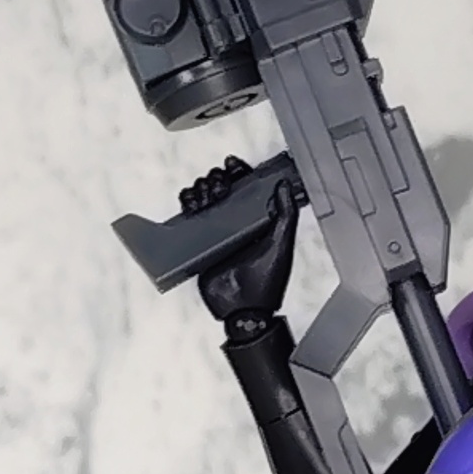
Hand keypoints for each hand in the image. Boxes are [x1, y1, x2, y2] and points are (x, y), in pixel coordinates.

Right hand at [182, 157, 302, 336]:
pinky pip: (187, 215)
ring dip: (200, 188)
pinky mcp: (198, 241)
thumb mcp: (281, 244)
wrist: (243, 309)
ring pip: (202, 196)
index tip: (233, 164)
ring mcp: (216, 230)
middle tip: (220, 190)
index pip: (246, 186)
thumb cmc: (266, 282)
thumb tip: (284, 185)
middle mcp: (236, 222)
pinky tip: (192, 206)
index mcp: (258, 219)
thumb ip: (286, 214)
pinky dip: (186, 203)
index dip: (239, 171)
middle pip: (221, 185)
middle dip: (217, 179)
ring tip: (206, 199)